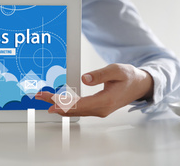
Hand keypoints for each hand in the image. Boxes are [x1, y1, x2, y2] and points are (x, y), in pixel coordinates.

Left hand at [35, 63, 153, 116]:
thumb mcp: (117, 70)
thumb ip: (100, 74)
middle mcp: (101, 109)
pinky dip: (66, 105)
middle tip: (40, 96)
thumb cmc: (129, 77)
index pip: (80, 104)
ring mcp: (99, 110)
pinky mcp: (97, 108)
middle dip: (55, 102)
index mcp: (105, 101)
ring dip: (58, 104)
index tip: (51, 102)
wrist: (140, 85)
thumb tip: (85, 78)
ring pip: (74, 110)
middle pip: (73, 109)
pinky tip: (57, 101)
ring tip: (43, 97)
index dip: (64, 104)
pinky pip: (79, 108)